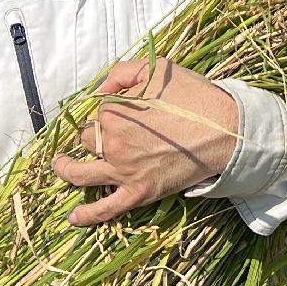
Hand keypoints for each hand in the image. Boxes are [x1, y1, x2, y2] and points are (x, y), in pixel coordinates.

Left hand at [53, 59, 240, 225]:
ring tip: (60, 167)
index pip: (96, 111)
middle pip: (87, 139)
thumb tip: (99, 89)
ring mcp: (124, 171)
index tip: (120, 108)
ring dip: (66, 170)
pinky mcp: (139, 192)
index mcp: (114, 112)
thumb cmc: (193, 97)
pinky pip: (107, 208)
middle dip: (92, 134)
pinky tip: (74, 218)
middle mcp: (113, 143)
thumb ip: (121, 73)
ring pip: (81, 173)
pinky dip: (88, 215)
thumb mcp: (157, 68)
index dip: (106, 109)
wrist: (225, 130)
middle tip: (104, 131)